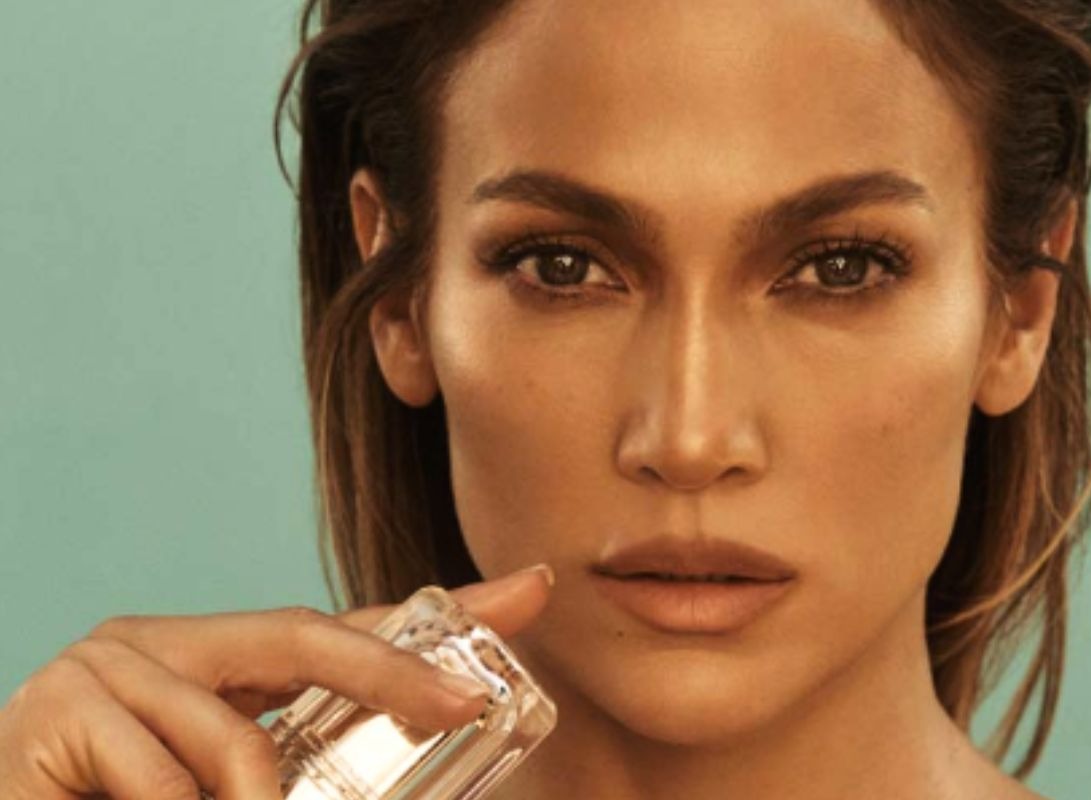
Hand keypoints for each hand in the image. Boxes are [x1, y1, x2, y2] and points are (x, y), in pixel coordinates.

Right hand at [0, 563, 554, 798]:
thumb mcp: (240, 792)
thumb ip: (308, 779)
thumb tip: (412, 777)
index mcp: (217, 668)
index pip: (341, 628)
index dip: (440, 614)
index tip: (533, 590)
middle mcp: (168, 643)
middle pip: (308, 636)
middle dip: (397, 673)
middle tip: (466, 707)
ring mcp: (109, 664)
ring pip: (237, 744)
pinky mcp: (59, 707)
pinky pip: (164, 780)